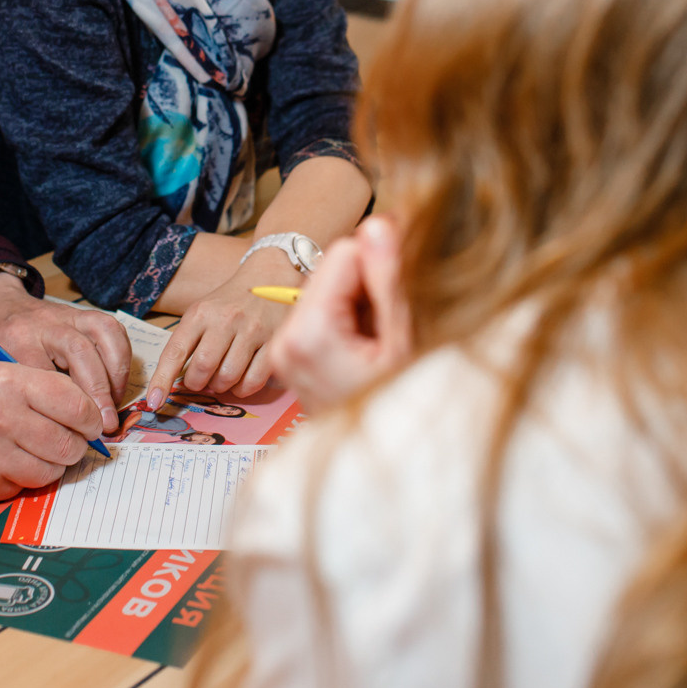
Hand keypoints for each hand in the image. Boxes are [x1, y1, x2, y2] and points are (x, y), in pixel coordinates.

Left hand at [0, 272, 130, 434]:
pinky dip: (121, 356)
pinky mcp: (80, 313)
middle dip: (98, 393)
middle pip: (80, 352)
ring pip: (103, 334)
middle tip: (104, 426)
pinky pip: (111, 328)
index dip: (64, 408)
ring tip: (114, 405)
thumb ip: (0, 396)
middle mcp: (44, 323)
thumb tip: (31, 437)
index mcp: (15, 338)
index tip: (72, 436)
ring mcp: (65, 315)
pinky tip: (116, 384)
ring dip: (116, 372)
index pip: (46, 375)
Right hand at [0, 361, 101, 503]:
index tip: (91, 424)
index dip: (91, 419)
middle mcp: (0, 418)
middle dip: (75, 447)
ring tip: (33, 452)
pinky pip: (20, 489)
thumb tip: (88, 418)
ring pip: (49, 473)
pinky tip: (3, 463)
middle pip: (68, 445)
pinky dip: (19, 479)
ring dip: (49, 466)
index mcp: (9, 382)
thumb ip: (40, 391)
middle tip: (67, 442)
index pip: (76, 405)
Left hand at [144, 248, 302, 407]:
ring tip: (222, 379)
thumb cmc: (230, 302)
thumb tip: (175, 380)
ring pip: (228, 377)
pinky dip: (244, 389)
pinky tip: (241, 382)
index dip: (162, 380)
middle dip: (197, 383)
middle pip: (202, 368)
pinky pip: (254, 380)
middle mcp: (225, 320)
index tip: (153, 402)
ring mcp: (252, 330)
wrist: (270, 277)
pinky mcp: (274, 341)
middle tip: (200, 381)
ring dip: (221, 387)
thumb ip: (189, 341)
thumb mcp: (203, 311)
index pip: (175, 352)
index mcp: (200, 313)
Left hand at [267, 215, 412, 411]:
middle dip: (367, 286)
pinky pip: (323, 313)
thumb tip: (378, 223)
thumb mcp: (404, 342)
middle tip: (389, 331)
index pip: (343, 253)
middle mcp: (283, 340)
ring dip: (362, 304)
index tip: (400, 299)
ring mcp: (282, 352)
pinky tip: (367, 351)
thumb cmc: (403, 408)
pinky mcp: (289, 358)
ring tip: (379, 346)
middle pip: (332, 270)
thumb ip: (388, 280)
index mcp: (307, 333)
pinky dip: (351, 322)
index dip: (380, 265)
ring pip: (330, 289)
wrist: (391, 465)